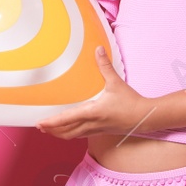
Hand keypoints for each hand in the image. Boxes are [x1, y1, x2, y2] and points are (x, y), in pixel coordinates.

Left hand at [36, 47, 157, 139]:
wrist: (145, 118)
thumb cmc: (131, 101)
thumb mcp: (116, 82)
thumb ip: (105, 66)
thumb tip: (98, 49)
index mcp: (93, 112)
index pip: (67, 119)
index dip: (52, 122)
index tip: (40, 123)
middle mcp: (92, 123)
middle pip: (66, 132)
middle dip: (52, 130)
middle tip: (40, 127)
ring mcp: (96, 130)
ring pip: (73, 135)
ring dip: (60, 134)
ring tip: (49, 130)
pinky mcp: (101, 131)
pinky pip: (81, 135)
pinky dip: (71, 134)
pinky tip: (68, 130)